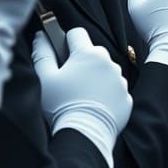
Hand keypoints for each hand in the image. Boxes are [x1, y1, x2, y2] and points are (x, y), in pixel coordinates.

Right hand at [32, 28, 131, 167]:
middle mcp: (108, 62)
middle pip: (92, 52)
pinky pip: (114, 88)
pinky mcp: (126, 96)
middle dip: (81, 60)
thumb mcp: (45, 78)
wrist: (85, 134)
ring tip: (81, 95)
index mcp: (88, 53)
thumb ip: (42, 53)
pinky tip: (94, 104)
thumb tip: (41, 37)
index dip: (66, 41)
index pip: (77, 33)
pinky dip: (105, 92)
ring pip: (104, 70)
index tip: (61, 55)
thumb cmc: (61, 105)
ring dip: (95, 76)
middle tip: (69, 80)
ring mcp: (119, 79)